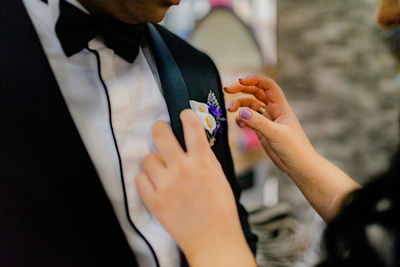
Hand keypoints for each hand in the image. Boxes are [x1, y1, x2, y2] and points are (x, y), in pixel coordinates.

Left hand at [135, 110, 255, 266]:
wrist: (214, 240)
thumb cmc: (221, 210)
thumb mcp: (220, 177)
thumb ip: (206, 157)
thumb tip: (195, 140)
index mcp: (202, 162)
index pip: (192, 126)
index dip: (186, 114)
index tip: (183, 113)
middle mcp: (182, 170)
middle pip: (160, 135)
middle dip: (159, 128)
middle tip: (160, 129)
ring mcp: (166, 185)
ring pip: (148, 158)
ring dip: (154, 160)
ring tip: (162, 169)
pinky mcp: (154, 201)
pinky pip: (139, 179)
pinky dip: (145, 179)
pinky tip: (155, 183)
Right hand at [225, 75, 317, 177]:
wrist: (299, 166)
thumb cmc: (295, 149)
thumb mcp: (276, 134)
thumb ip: (258, 122)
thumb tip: (241, 111)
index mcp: (280, 106)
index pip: (267, 85)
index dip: (254, 80)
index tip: (240, 81)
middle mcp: (273, 110)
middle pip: (256, 92)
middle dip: (241, 89)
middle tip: (227, 90)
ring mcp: (267, 120)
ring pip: (250, 105)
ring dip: (239, 105)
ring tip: (230, 110)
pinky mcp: (262, 130)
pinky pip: (249, 120)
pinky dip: (242, 119)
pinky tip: (239, 124)